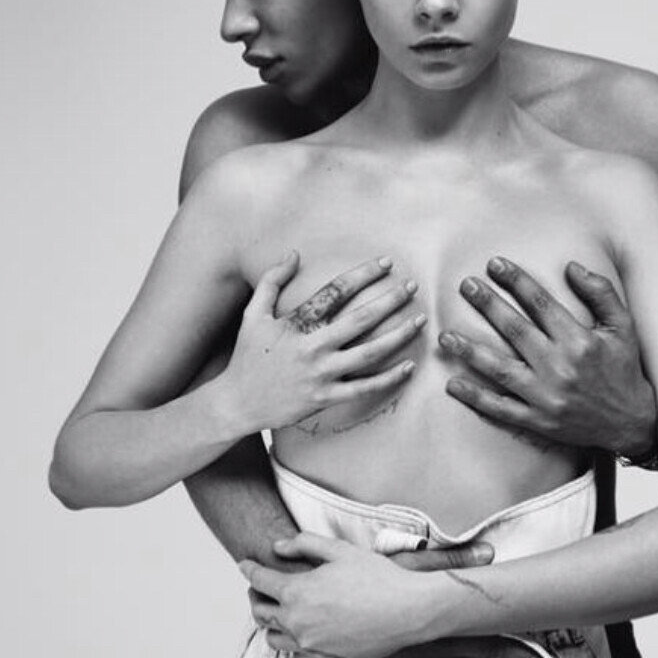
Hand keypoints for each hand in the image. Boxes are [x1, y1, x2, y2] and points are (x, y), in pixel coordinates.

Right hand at [222, 252, 424, 432]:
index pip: (336, 291)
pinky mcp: (326, 398)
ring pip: (369, 353)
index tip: (386, 263)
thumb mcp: (253, 314)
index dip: (363, 274)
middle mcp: (312, 347)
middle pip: (360, 319)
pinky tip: (408, 366)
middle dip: (390, 300)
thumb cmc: (247, 356)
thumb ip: (272, 280)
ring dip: (398, 336)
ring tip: (420, 321)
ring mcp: (321, 374)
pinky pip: (364, 388)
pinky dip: (388, 378)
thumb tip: (294, 254)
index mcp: (296, 323)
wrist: (237, 403)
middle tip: (412, 286)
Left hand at [240, 534, 433, 657]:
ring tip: (280, 611)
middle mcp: (297, 623)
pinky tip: (302, 633)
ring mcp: (311, 646)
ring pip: (274, 639)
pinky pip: (297, 656)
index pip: (259, 580)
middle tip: (260, 587)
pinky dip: (293, 644)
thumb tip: (279, 547)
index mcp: (297, 593)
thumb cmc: (377, 577)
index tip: (245, 564)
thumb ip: (304, 544)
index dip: (249, 569)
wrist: (408, 610)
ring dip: (271, 623)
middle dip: (255, 597)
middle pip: (260, 613)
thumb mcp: (339, 550)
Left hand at [440, 256, 657, 457]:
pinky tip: (453, 383)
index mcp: (579, 342)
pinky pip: (500, 408)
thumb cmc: (625, 369)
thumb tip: (571, 266)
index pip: (541, 304)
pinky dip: (475, 397)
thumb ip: (600, 292)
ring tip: (444, 337)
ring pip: (499, 369)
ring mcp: (546, 397)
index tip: (494, 264)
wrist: (632, 422)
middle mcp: (560, 368)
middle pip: (515, 330)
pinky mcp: (538, 421)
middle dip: (488, 305)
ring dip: (469, 351)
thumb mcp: (623, 327)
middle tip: (466, 285)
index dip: (516, 281)